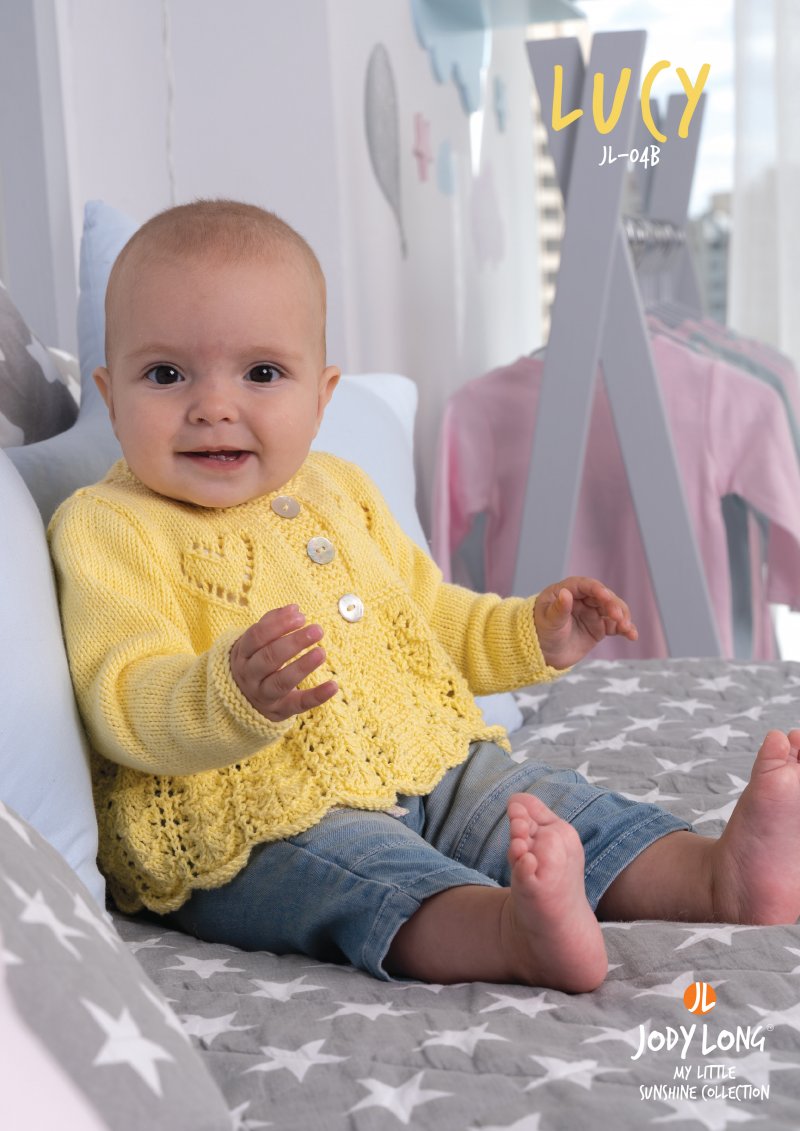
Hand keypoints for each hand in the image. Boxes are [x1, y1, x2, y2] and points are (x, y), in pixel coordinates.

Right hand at [230, 604, 337, 722]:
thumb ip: (272, 623)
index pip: (257, 636)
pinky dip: (317, 696)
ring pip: (282, 681)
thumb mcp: (255, 643)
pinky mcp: (280, 710)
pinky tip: (333, 685)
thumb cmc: (255, 661)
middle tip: (317, 630)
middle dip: (294, 642)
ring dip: (303, 666)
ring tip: (321, 652)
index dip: (279, 624)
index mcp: (243, 653)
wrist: (242, 699)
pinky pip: (299, 704)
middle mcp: (250, 675)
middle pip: (269, 657)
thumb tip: (294, 608)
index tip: (301, 616)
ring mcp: (263, 695)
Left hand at [533, 576, 636, 668]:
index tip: (605, 596)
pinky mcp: (599, 628)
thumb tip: (565, 593)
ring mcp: (592, 613)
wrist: (542, 654)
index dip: (597, 589)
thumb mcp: (548, 621)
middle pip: (603, 597)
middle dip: (613, 605)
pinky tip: (632, 635)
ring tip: (626, 628)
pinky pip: (615, 626)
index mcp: (568, 591)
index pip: (586, 585)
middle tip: (617, 616)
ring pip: (613, 610)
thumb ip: (558, 608)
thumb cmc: (540, 631)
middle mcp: (583, 600)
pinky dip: (625, 629)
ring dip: (622, 616)